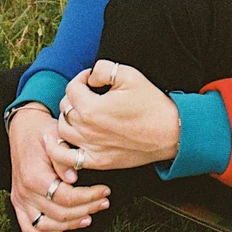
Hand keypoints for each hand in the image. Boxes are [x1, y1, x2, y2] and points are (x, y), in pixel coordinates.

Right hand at [8, 105, 111, 231]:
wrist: (23, 127)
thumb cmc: (43, 131)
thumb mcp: (57, 137)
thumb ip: (63, 158)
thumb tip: (73, 178)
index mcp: (35, 176)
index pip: (66, 197)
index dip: (88, 197)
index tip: (105, 191)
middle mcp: (26, 191)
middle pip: (59, 213)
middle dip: (86, 209)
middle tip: (103, 202)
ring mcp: (20, 198)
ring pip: (45, 225)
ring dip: (69, 225)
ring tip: (89, 217)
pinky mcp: (18, 201)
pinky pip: (28, 227)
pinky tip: (60, 231)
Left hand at [51, 60, 179, 171]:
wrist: (169, 132)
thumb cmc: (151, 103)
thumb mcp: (129, 75)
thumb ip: (103, 69)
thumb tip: (90, 77)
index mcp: (92, 108)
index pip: (71, 88)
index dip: (81, 78)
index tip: (92, 78)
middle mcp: (87, 130)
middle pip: (65, 108)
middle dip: (74, 96)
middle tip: (89, 92)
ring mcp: (91, 148)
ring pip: (62, 131)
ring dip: (68, 117)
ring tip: (81, 110)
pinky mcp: (98, 161)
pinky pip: (69, 158)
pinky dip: (62, 149)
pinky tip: (65, 140)